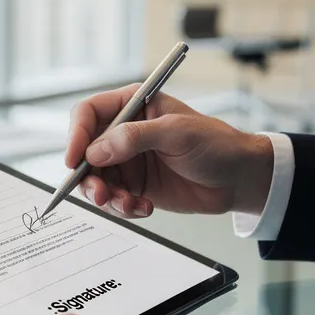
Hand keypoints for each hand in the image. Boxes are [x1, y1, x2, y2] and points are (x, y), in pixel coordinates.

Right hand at [65, 85, 273, 218]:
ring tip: (129, 205)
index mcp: (132, 106)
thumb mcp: (177, 133)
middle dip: (89, 176)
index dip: (76, 135)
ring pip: (96, 180)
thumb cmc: (216, 144)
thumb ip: (135, 138)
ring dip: (106, 197)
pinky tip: (144, 208)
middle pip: (85, 152)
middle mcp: (124, 132)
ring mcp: (129, 161)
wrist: (239, 178)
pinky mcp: (136, 186)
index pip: (89, 113)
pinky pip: (114, 199)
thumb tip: (96, 150)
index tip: (75, 159)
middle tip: (100, 195)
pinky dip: (123, 208)